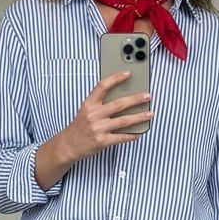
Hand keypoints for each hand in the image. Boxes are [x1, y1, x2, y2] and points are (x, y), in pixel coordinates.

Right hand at [35, 71, 151, 189]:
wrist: (69, 145)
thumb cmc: (80, 126)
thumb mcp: (86, 110)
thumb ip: (100, 103)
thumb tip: (123, 97)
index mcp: (89, 104)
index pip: (102, 87)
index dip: (115, 79)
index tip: (128, 74)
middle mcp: (94, 115)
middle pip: (118, 104)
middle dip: (135, 99)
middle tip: (147, 96)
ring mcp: (98, 128)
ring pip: (124, 121)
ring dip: (139, 117)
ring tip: (150, 114)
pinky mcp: (102, 141)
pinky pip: (121, 137)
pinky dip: (132, 135)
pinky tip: (139, 133)